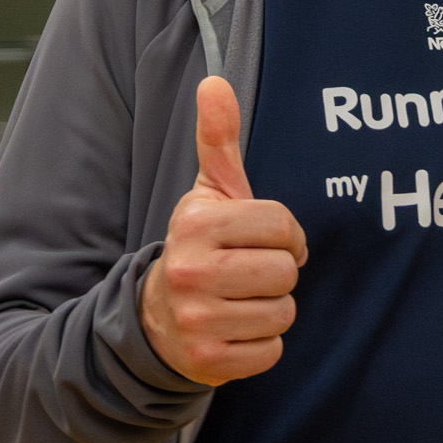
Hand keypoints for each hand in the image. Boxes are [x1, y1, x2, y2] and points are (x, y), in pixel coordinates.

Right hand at [138, 76, 307, 384]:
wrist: (156, 319)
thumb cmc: (201, 247)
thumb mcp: (207, 194)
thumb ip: (217, 140)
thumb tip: (216, 81)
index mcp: (196, 224)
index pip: (283, 227)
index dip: (285, 235)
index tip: (261, 241)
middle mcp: (190, 271)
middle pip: (286, 272)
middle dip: (277, 273)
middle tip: (250, 274)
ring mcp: (197, 320)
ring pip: (283, 313)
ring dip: (272, 309)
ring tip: (242, 301)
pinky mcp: (208, 361)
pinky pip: (272, 352)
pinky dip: (262, 345)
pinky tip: (236, 330)